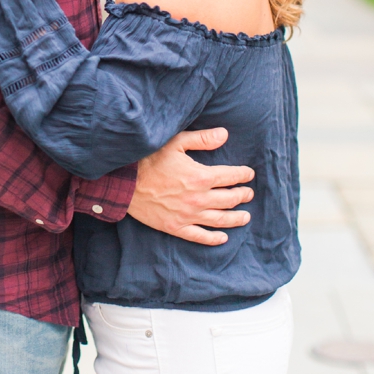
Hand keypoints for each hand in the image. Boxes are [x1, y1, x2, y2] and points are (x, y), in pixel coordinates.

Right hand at [128, 127, 254, 245]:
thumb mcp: (176, 142)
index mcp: (201, 177)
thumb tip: (225, 135)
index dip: (243, 175)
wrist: (125, 183)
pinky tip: (223, 238)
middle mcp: (198, 199)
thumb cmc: (149, 160)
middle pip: (230, 199)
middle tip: (249, 194)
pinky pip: (199, 236)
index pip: (231, 177)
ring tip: (245, 216)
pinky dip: (213, 238)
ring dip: (236, 218)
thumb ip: (203, 139)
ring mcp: (187, 215)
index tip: (249, 174)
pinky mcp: (175, 227)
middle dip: (243, 196)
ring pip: (219, 220)